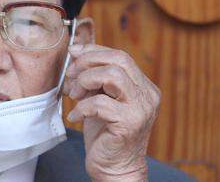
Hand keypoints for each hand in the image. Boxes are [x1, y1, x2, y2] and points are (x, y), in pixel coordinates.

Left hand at [63, 44, 159, 181]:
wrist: (115, 169)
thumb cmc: (106, 135)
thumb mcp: (100, 98)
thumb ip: (94, 77)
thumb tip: (76, 51)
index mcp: (143, 87)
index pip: (120, 56)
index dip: (94, 51)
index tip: (74, 53)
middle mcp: (147, 96)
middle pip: (119, 60)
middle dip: (88, 62)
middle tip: (72, 75)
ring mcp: (141, 109)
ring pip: (112, 76)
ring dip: (85, 81)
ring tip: (75, 95)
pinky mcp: (129, 124)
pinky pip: (100, 103)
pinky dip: (82, 107)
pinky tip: (76, 116)